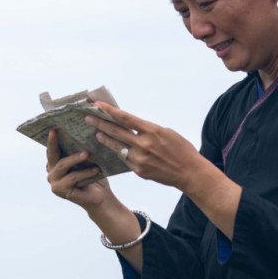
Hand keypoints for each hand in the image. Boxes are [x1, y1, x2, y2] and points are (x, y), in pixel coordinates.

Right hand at [45, 129, 113, 209]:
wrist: (101, 197)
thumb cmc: (95, 175)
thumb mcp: (87, 159)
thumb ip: (80, 148)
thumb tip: (81, 129)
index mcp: (55, 162)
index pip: (52, 147)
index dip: (52, 137)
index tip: (53, 125)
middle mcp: (51, 171)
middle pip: (52, 154)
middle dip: (54, 142)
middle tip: (56, 131)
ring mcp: (54, 182)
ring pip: (62, 165)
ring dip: (75, 158)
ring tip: (87, 153)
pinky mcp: (60, 190)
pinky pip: (72, 178)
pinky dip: (85, 173)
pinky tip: (96, 170)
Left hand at [86, 102, 204, 190]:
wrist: (189, 173)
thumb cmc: (181, 149)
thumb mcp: (167, 132)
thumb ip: (148, 130)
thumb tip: (132, 126)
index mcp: (152, 131)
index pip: (125, 118)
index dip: (110, 111)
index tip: (97, 105)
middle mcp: (144, 144)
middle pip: (116, 132)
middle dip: (100, 123)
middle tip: (87, 118)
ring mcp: (140, 159)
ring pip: (117, 147)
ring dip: (105, 139)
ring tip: (96, 133)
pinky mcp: (139, 171)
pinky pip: (125, 159)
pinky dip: (119, 153)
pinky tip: (113, 149)